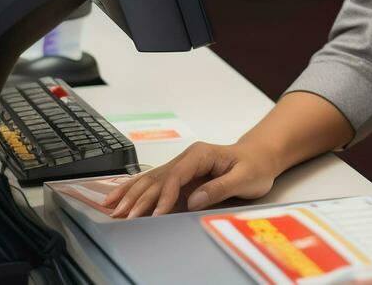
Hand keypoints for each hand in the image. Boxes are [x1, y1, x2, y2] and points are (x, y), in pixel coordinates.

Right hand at [102, 140, 277, 218]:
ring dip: (131, 195)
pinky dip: (134, 192)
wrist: (259, 158)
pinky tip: (118, 198)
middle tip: (123, 217)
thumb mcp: (244, 177)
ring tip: (112, 209)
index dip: (164, 196)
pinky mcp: (179, 179)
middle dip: (140, 198)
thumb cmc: (255, 166)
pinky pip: (153, 185)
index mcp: (201, 154)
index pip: (176, 176)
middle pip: (158, 179)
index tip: (154, 214)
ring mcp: (181, 168)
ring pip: (150, 181)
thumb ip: (220, 187)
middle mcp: (188, 159)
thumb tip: (195, 199)